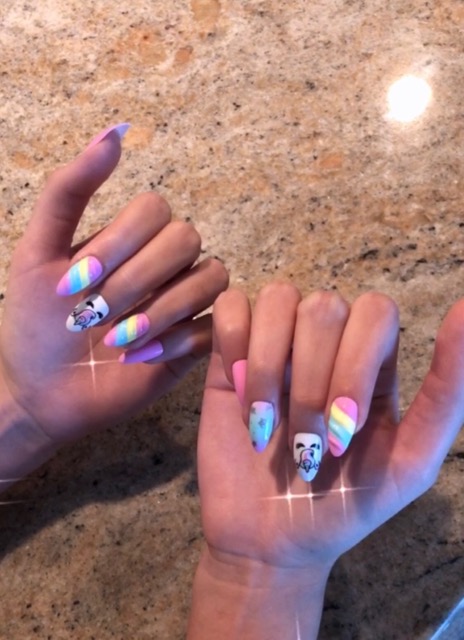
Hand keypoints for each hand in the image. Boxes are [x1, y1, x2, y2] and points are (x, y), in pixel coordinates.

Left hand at [0, 124, 227, 478]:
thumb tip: (116, 133)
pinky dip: (178, 339)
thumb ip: (70, 191)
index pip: (155, 209)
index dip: (120, 241)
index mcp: (130, 239)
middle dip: (136, 278)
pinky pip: (214, 325)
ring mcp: (183, 303)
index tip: (76, 280)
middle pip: (186, 239)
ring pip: (211, 277)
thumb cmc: (37, 324)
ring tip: (117, 340)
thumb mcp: (37, 252)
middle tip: (93, 314)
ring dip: (161, 309)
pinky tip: (139, 356)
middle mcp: (164, 265)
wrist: (41, 392)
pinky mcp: (195, 343)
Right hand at [189, 283, 463, 638]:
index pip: (375, 311)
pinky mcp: (229, 353)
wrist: (270, 543)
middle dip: (311, 384)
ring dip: (269, 368)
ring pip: (279, 298)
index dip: (356, 363)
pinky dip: (234, 343)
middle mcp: (326, 341)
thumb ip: (446, 396)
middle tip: (304, 446)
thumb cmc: (343, 507)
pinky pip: (232, 307)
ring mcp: (277, 343)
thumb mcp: (407, 464)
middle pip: (324, 306)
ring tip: (263, 423)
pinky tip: (237, 389)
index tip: (342, 433)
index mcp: (373, 361)